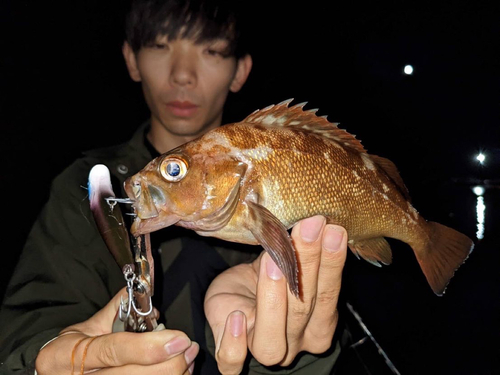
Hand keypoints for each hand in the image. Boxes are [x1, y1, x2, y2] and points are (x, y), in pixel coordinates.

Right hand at [35, 288, 198, 374]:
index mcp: (71, 355)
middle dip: (171, 364)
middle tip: (189, 347)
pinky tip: (176, 373)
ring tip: (186, 360)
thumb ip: (115, 309)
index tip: (179, 339)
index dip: (151, 347)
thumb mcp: (83, 328)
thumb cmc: (67, 352)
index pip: (116, 351)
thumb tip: (141, 290)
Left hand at [205, 216, 346, 373]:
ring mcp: (265, 351)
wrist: (235, 298)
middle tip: (309, 228)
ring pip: (271, 341)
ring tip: (273, 260)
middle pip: (303, 310)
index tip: (332, 230)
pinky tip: (237, 315)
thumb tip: (311, 223)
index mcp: (317, 324)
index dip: (331, 263)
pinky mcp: (233, 354)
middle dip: (307, 265)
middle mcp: (295, 342)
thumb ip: (297, 255)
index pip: (328, 296)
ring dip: (272, 298)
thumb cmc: (263, 280)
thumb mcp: (283, 264)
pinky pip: (232, 360)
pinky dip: (234, 343)